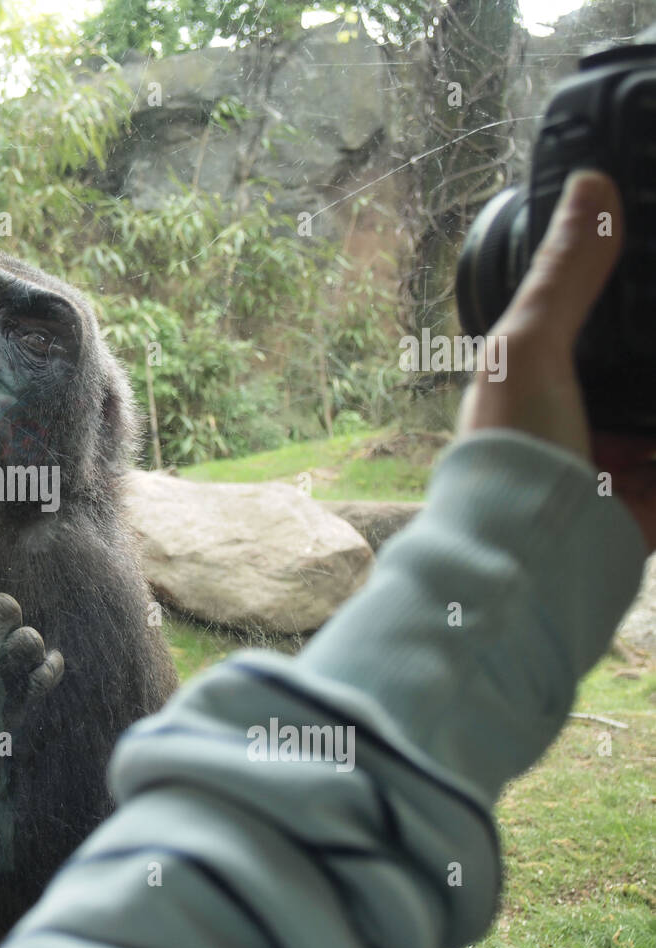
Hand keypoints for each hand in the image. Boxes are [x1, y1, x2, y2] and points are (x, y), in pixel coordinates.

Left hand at [457, 169, 655, 548]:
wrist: (528, 557)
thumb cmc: (512, 449)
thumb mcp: (529, 348)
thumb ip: (564, 275)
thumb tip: (592, 183)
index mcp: (539, 386)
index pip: (595, 330)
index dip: (631, 302)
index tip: (655, 262)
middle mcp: (577, 424)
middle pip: (638, 375)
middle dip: (649, 354)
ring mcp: (618, 468)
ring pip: (654, 424)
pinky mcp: (651, 509)